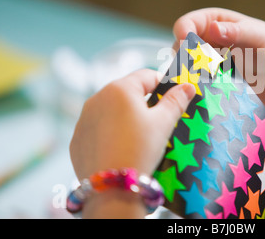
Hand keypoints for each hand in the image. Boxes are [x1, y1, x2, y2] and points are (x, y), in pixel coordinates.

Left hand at [70, 69, 195, 179]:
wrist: (112, 188)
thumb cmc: (141, 148)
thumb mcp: (163, 123)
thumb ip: (176, 101)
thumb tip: (187, 86)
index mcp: (120, 88)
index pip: (146, 75)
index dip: (163, 84)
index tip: (173, 98)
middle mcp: (97, 97)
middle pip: (127, 92)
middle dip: (143, 102)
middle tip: (157, 122)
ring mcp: (83, 119)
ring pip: (111, 110)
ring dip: (125, 116)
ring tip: (138, 138)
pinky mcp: (77, 138)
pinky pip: (98, 128)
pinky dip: (110, 133)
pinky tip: (121, 149)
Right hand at [173, 7, 264, 108]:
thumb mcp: (256, 36)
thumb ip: (236, 33)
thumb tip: (214, 29)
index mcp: (215, 21)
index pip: (189, 23)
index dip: (183, 32)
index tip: (184, 44)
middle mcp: (208, 40)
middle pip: (183, 46)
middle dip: (183, 56)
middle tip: (190, 68)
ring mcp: (209, 61)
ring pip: (188, 66)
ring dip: (189, 73)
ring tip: (197, 81)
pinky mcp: (213, 80)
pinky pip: (199, 82)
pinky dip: (198, 85)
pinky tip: (203, 91)